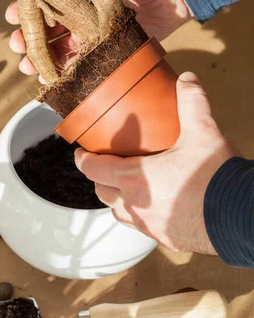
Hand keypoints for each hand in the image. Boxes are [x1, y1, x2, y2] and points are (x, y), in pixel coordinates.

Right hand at [5, 0, 192, 76]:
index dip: (27, 5)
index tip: (12, 14)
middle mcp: (80, 11)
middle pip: (46, 26)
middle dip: (28, 36)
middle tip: (17, 46)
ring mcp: (90, 33)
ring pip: (58, 47)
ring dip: (41, 58)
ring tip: (28, 69)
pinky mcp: (104, 50)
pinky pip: (80, 62)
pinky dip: (65, 72)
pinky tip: (51, 81)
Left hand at [74, 73, 236, 254]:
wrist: (241, 216)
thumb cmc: (216, 177)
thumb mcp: (203, 132)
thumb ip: (191, 102)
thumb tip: (186, 78)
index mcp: (135, 178)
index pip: (94, 169)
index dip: (83, 160)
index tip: (79, 153)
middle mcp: (136, 205)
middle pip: (102, 193)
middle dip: (99, 179)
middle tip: (104, 166)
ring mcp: (150, 226)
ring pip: (120, 214)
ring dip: (117, 200)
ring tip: (126, 187)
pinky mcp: (166, 239)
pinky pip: (143, 228)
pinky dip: (140, 216)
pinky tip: (154, 206)